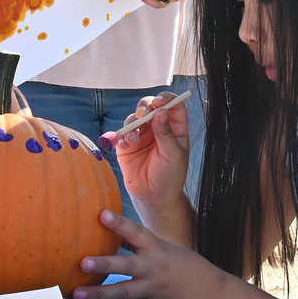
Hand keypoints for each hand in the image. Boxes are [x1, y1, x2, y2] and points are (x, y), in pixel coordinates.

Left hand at [72, 209, 219, 298]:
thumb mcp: (161, 245)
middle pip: (127, 266)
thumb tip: (109, 228)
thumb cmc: (179, 261)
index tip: (101, 214)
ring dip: (99, 293)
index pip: (136, 232)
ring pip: (123, 293)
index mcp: (157, 247)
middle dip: (105, 265)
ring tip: (77, 292)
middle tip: (82, 262)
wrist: (205, 289)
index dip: (119, 223)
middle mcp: (153, 268)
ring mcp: (151, 289)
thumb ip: (136, 241)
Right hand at [117, 92, 189, 207]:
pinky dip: (122, 135)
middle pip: (151, 106)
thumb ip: (166, 134)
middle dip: (145, 105)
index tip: (160, 101)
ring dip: (132, 123)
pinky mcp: (127, 145)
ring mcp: (142, 135)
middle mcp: (158, 128)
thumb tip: (161, 112)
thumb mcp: (173, 155)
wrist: (154, 198)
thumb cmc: (170, 177)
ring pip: (134, 117)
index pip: (173, 106)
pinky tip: (126, 144)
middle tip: (142, 112)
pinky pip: (122, 133)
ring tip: (134, 138)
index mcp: (175, 128)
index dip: (167, 99)